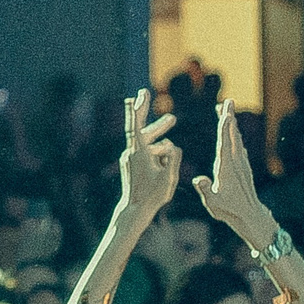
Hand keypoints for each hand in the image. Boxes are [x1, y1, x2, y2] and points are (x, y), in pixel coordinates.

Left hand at [115, 90, 180, 218]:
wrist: (135, 210)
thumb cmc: (152, 196)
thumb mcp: (168, 178)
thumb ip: (172, 159)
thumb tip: (171, 144)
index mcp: (139, 153)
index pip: (135, 127)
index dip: (135, 110)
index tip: (135, 96)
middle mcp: (132, 153)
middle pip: (138, 127)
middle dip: (145, 110)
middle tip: (144, 93)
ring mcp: (131, 158)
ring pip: (144, 139)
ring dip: (157, 130)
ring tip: (172, 119)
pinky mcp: (132, 164)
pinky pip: (145, 149)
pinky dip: (156, 146)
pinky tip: (167, 149)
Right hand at [191, 99, 273, 250]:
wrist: (250, 215)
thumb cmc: (229, 210)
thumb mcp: (213, 203)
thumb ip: (206, 190)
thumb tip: (199, 179)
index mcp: (226, 168)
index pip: (225, 143)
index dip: (225, 128)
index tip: (226, 114)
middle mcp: (235, 162)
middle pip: (232, 135)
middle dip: (229, 117)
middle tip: (228, 101)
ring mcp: (241, 163)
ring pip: (236, 138)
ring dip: (232, 123)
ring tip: (227, 110)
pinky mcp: (243, 167)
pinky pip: (238, 145)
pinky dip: (235, 134)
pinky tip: (234, 131)